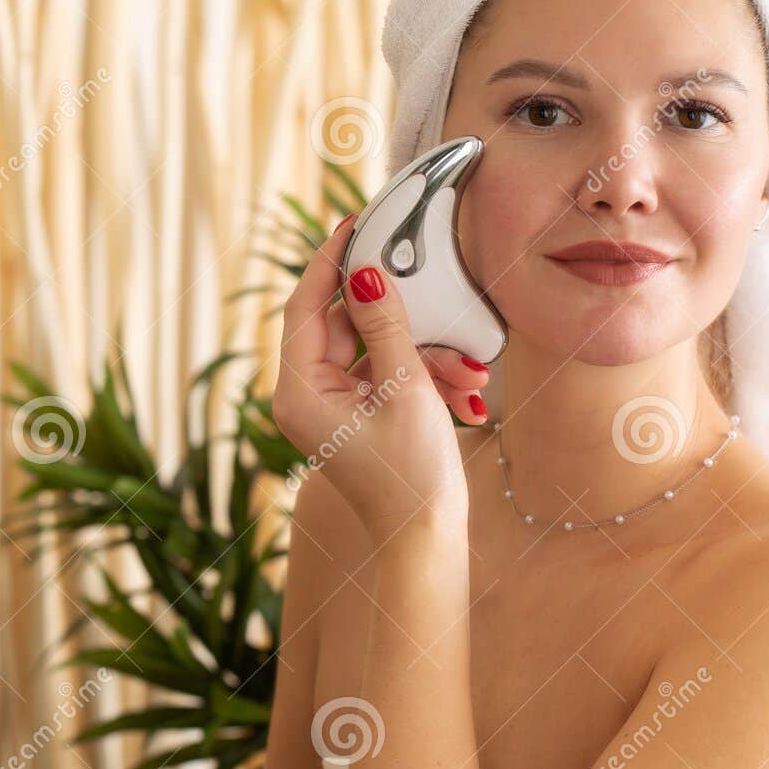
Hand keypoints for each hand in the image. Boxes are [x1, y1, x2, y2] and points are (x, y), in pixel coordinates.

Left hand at [273, 215, 487, 542]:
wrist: (427, 544)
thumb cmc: (412, 476)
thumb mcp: (404, 388)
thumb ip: (386, 325)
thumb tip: (365, 273)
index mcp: (298, 391)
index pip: (304, 306)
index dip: (328, 261)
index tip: (353, 223)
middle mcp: (305, 397)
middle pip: (344, 327)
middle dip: (402, 321)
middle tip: (435, 297)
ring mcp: (331, 409)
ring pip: (374, 352)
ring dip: (425, 354)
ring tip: (469, 374)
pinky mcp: (357, 418)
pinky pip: (386, 377)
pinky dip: (424, 377)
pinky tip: (466, 391)